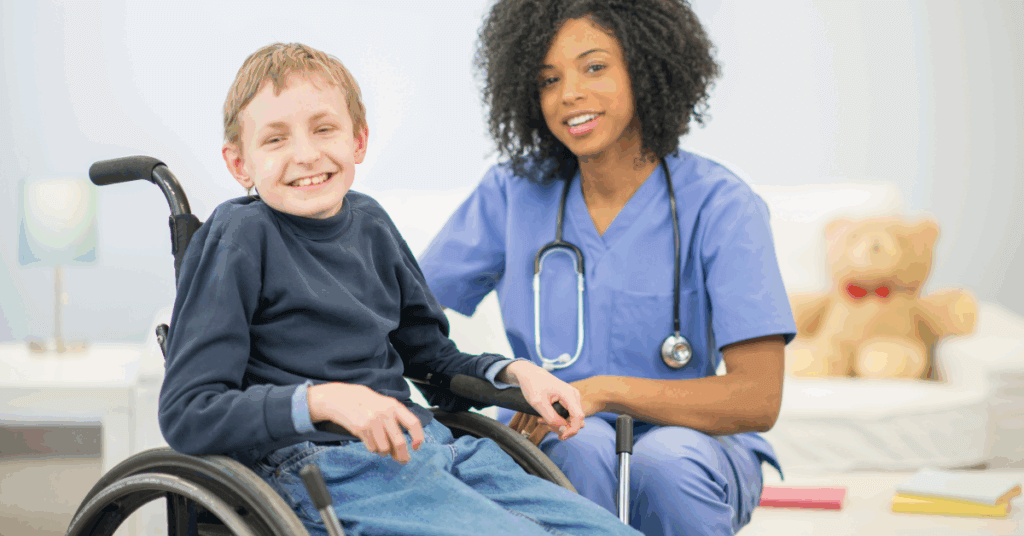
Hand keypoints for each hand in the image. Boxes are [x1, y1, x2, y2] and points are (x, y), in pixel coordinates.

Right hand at [307, 383, 423, 463]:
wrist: (344, 398)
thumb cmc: (368, 405)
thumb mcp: (386, 407)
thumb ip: (396, 423)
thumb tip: (403, 450)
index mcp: (395, 406)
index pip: (413, 423)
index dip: (418, 437)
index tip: (416, 447)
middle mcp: (385, 413)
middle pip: (400, 442)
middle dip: (402, 455)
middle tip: (403, 460)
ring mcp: (373, 421)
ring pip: (385, 449)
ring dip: (384, 452)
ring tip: (381, 446)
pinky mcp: (361, 429)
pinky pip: (372, 448)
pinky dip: (373, 449)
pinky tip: (370, 441)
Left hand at [509, 376, 606, 445]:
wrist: (530, 374)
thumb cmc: (533, 384)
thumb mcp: (538, 403)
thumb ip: (552, 418)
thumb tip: (563, 430)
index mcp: (569, 395)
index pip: (579, 418)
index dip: (572, 430)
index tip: (561, 436)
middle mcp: (574, 396)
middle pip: (576, 420)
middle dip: (562, 427)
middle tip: (543, 423)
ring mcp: (572, 398)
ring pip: (571, 419)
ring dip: (558, 424)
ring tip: (541, 420)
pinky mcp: (568, 400)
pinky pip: (567, 415)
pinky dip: (557, 419)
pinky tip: (545, 417)